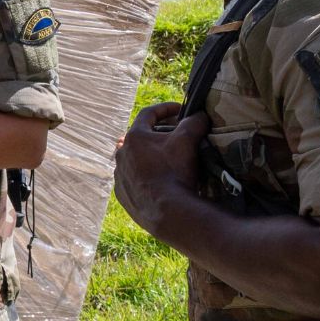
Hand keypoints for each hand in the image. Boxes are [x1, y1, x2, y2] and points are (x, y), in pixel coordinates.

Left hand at [114, 102, 206, 236]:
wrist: (166, 211)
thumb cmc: (175, 171)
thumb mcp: (188, 140)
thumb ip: (194, 122)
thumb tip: (200, 115)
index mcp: (134, 137)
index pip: (149, 113)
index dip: (167, 109)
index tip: (181, 110)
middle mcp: (121, 154)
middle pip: (141, 137)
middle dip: (159, 133)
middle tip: (177, 136)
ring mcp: (119, 176)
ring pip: (134, 159)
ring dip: (149, 155)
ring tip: (168, 159)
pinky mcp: (122, 194)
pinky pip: (133, 179)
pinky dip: (145, 176)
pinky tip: (158, 180)